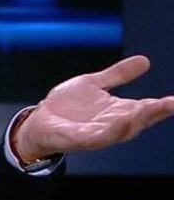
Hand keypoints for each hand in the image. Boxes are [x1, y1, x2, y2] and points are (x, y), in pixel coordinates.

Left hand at [12, 55, 173, 161]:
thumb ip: (118, 74)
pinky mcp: (81, 139)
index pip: (146, 108)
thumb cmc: (67, 105)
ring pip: (123, 130)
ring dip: (137, 120)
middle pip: (139, 120)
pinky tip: (120, 121)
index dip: (163, 105)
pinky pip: (100, 137)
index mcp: (118, 110)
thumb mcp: (93, 83)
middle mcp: (113, 124)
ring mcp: (98, 133)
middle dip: (155, 112)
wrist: (40, 120)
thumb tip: (144, 60)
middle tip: (171, 103)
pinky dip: (111, 131)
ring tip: (150, 107)